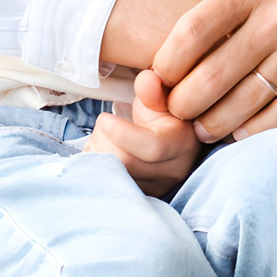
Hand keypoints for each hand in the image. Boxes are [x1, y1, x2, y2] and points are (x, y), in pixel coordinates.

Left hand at [86, 70, 202, 197]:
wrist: (169, 138)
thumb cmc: (163, 113)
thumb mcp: (161, 97)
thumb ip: (153, 89)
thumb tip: (148, 79)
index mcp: (182, 143)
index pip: (152, 148)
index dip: (122, 133)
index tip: (106, 118)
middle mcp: (172, 172)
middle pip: (125, 164)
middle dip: (104, 139)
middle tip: (103, 123)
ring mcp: (154, 188)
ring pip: (112, 175)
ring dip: (96, 152)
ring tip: (102, 136)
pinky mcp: (136, 196)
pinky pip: (104, 185)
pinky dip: (94, 166)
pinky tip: (101, 152)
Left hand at [143, 0, 276, 143]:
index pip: (193, 30)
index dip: (166, 62)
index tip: (158, 75)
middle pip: (213, 75)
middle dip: (184, 103)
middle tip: (174, 111)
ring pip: (247, 101)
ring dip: (216, 122)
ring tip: (202, 125)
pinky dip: (259, 128)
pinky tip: (243, 129)